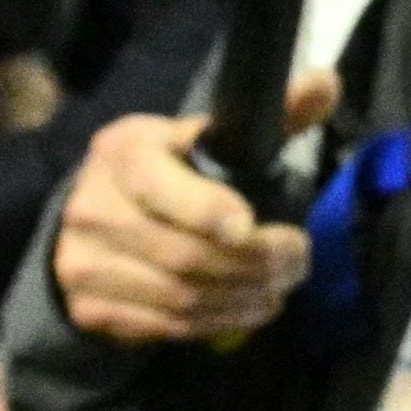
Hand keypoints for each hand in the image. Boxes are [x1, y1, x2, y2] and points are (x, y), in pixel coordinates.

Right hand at [50, 114, 311, 348]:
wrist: (95, 216)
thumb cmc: (167, 169)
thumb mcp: (205, 133)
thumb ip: (270, 114)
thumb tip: (326, 84)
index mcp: (122, 152)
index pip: (160, 186)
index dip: (210, 211)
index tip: (255, 227)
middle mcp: (92, 207)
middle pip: (183, 253)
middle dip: (254, 265)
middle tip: (296, 264)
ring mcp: (83, 263)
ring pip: (180, 298)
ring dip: (242, 299)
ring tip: (279, 289)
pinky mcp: (90, 307)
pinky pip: (167, 327)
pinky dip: (217, 324)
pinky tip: (247, 309)